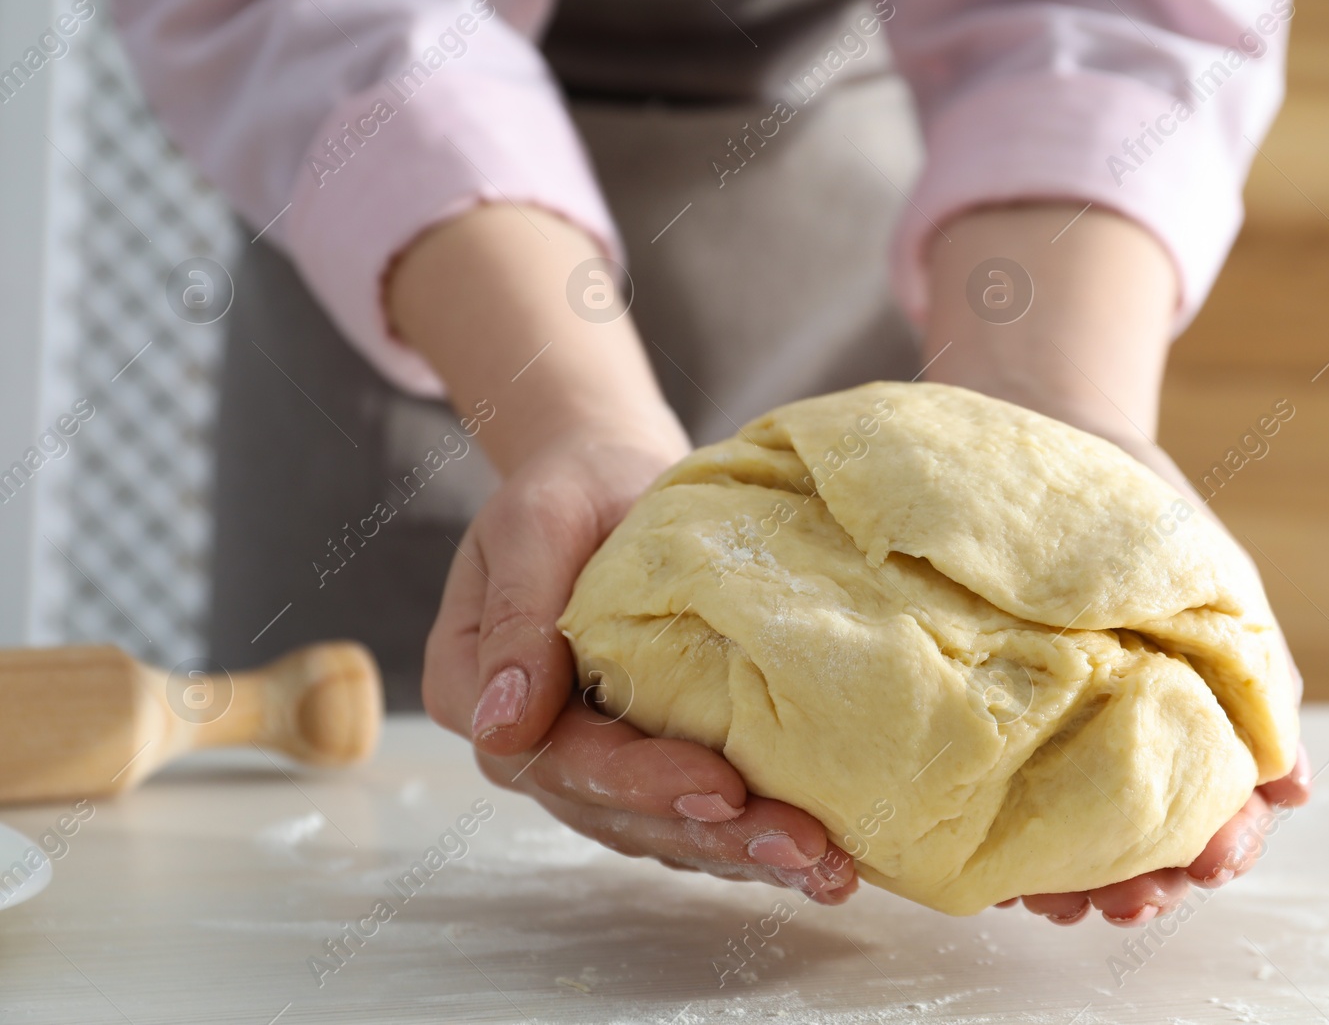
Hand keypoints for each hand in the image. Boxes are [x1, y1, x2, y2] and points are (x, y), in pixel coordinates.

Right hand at [391, 204, 856, 902]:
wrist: (614, 482)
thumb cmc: (570, 492)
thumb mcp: (532, 524)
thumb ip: (514, 616)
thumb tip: (502, 726)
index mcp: (478, 693)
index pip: (555, 758)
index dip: (637, 782)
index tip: (720, 785)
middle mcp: (532, 745)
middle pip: (616, 814)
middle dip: (713, 835)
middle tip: (803, 850)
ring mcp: (591, 763)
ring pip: (662, 830)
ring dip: (744, 854)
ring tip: (827, 869)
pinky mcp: (649, 761)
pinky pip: (695, 816)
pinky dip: (753, 837)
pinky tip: (820, 858)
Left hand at [924, 202, 1311, 922]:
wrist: (1044, 427)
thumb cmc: (1140, 511)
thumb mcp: (1210, 577)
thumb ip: (1254, 674)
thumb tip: (1291, 785)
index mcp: (1196, 712)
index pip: (1222, 804)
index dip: (1220, 844)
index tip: (1208, 863)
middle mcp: (1127, 734)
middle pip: (1148, 838)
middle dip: (1144, 883)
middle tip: (1126, 906)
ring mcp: (1058, 729)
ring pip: (1073, 830)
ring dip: (1072, 878)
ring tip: (1055, 902)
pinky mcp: (994, 715)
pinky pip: (1000, 788)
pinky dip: (1005, 831)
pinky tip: (993, 858)